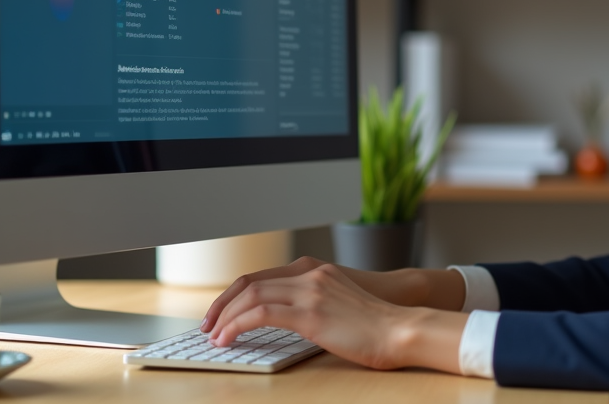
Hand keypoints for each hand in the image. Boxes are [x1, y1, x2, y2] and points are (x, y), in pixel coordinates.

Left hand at [200, 256, 466, 334]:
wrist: (400, 328)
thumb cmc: (375, 324)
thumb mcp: (339, 304)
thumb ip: (313, 303)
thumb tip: (284, 321)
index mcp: (316, 270)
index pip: (262, 276)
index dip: (235, 294)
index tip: (221, 312)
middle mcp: (310, 274)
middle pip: (250, 282)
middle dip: (223, 304)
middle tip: (208, 325)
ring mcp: (310, 291)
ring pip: (251, 295)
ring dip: (225, 316)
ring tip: (214, 336)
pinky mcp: (310, 313)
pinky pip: (261, 314)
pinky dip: (237, 325)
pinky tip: (229, 338)